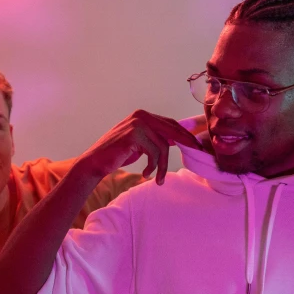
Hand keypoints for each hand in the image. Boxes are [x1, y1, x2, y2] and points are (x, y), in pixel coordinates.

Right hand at [76, 110, 202, 185]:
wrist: (95, 162)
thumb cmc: (117, 155)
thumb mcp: (140, 144)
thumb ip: (156, 137)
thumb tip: (177, 138)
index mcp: (143, 115)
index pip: (170, 123)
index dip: (184, 134)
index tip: (196, 145)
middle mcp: (141, 116)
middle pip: (171, 130)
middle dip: (186, 142)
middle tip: (197, 152)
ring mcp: (137, 124)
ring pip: (163, 146)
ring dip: (162, 165)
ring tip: (157, 177)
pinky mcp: (134, 135)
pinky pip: (154, 153)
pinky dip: (153, 166)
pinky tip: (146, 174)